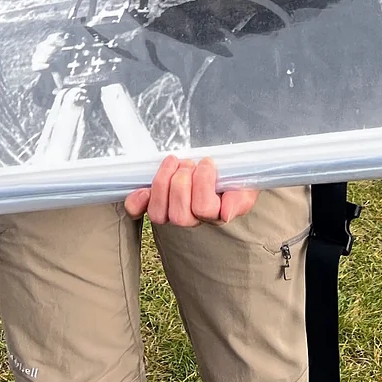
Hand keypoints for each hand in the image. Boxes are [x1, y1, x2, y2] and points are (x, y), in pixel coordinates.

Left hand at [124, 156, 258, 226]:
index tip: (207, 163)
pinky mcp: (154, 202)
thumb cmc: (233, 178)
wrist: (222, 171)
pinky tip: (142, 189)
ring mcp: (171, 212)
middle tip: (190, 163)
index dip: (203, 183)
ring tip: (174, 162)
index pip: (204, 210)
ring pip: (159, 213)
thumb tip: (226, 213)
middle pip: (179, 215)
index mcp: (214, 215)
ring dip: (163, 183)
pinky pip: (138, 210)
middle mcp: (191, 219)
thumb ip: (240, 200)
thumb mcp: (244, 186)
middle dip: (182, 182)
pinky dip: (136, 201)